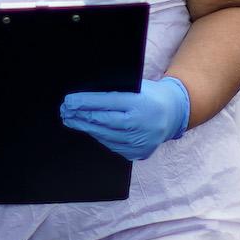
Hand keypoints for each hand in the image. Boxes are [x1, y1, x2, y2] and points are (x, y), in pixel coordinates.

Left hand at [60, 77, 190, 161]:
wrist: (174, 114)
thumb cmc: (152, 96)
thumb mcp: (137, 87)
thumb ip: (116, 92)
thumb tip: (84, 96)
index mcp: (140, 104)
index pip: (105, 103)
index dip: (84, 102)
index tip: (68, 101)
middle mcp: (140, 125)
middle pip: (102, 121)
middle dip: (80, 116)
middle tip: (65, 111)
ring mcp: (139, 142)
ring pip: (104, 135)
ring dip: (86, 127)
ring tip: (72, 120)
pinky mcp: (138, 153)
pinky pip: (112, 145)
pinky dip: (100, 136)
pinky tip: (90, 129)